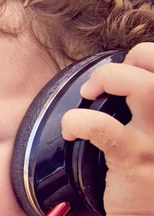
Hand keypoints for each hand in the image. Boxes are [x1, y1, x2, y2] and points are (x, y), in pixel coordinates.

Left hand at [61, 43, 153, 215]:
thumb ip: (152, 110)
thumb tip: (129, 75)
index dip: (149, 56)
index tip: (131, 66)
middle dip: (130, 59)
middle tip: (105, 80)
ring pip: (142, 87)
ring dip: (108, 78)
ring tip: (90, 93)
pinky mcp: (133, 159)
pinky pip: (103, 128)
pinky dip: (79, 119)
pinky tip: (70, 128)